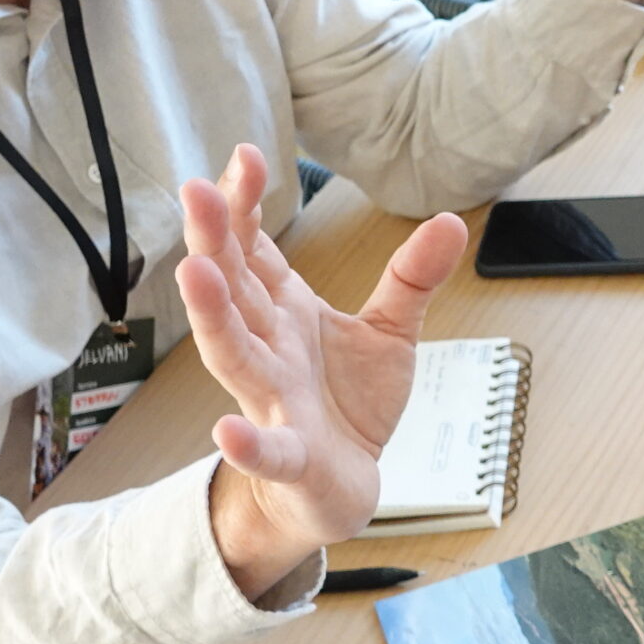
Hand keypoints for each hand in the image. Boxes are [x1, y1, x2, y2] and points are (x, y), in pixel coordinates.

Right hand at [176, 144, 468, 599]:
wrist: (341, 487)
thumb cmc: (350, 404)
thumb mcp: (390, 332)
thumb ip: (412, 277)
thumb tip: (450, 220)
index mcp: (284, 312)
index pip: (254, 250)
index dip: (245, 205)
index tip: (243, 156)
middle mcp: (268, 349)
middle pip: (233, 288)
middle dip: (214, 239)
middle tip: (197, 189)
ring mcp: (272, 402)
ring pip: (233, 354)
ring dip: (211, 315)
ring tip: (193, 272)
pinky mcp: (289, 458)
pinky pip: (265, 449)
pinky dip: (247, 444)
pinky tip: (228, 433)